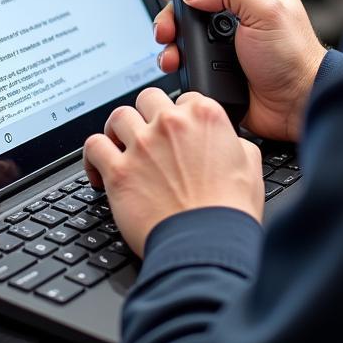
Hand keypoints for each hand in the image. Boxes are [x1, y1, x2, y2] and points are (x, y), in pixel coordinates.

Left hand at [83, 87, 263, 257]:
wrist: (206, 245)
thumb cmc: (228, 210)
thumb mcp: (249, 165)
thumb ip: (234, 141)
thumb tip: (228, 140)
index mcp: (204, 116)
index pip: (184, 98)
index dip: (180, 114)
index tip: (176, 130)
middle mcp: (170, 124)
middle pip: (148, 99)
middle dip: (147, 114)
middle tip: (148, 133)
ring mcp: (142, 145)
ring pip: (118, 116)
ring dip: (119, 129)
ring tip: (120, 143)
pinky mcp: (118, 171)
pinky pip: (93, 147)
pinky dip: (92, 155)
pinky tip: (99, 167)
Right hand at [153, 0, 326, 142]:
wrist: (295, 104)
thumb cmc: (295, 57)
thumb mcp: (267, 11)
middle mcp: (238, 13)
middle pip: (193, 3)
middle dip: (174, 13)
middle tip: (167, 26)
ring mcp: (225, 40)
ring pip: (185, 31)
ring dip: (171, 39)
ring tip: (170, 49)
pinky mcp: (216, 64)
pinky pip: (187, 57)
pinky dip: (176, 59)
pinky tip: (177, 63)